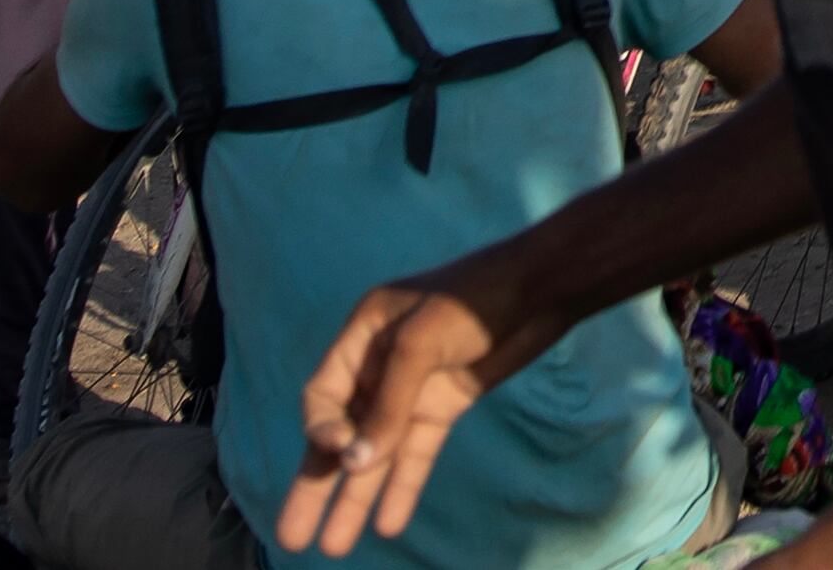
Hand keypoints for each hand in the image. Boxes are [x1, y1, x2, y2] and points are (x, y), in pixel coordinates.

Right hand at [282, 271, 543, 555]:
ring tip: (331, 549)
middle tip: (291, 537)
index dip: (323, 429)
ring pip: (374, 454)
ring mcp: (411, 391)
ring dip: (354, 499)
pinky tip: (388, 525)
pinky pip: (415, 454)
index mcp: (362, 337)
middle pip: (339, 435)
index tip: (340, 450)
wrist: (542, 288)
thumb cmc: (476, 296)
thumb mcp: (422, 341)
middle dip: (316, 484)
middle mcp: (378, 368)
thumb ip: (389, 404)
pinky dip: (402, 487)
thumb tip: (356, 464)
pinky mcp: (443, 408)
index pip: (323, 396)